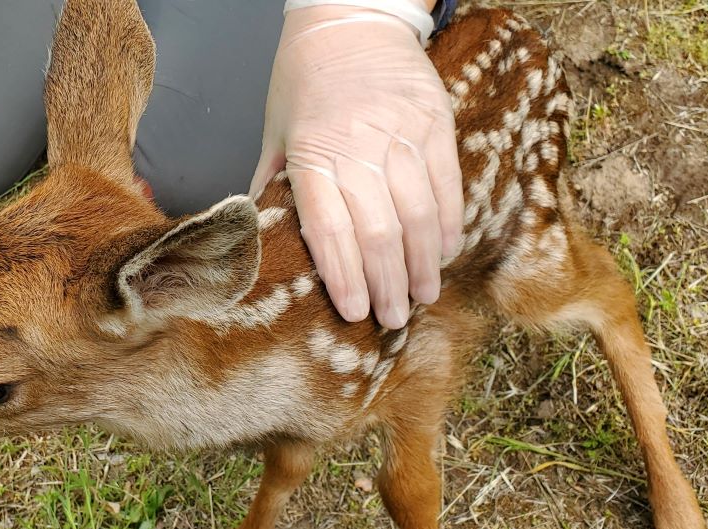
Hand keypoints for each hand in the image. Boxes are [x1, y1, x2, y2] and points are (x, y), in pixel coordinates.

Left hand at [250, 3, 463, 329]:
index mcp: (311, 154)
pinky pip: (446, 184)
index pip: (330, 230)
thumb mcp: (276, 130)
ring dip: (422, 265)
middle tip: (394, 320)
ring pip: (417, 215)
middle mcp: (357, 147)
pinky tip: (445, 253)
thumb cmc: (304, 78)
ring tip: (423, 297)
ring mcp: (400, 134)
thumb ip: (275, 186)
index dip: (344, 278)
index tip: (355, 313)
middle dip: (388, 285)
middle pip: (377, 232)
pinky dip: (448, 223)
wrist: (350, 17)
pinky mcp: (434, 122)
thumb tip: (260, 239)